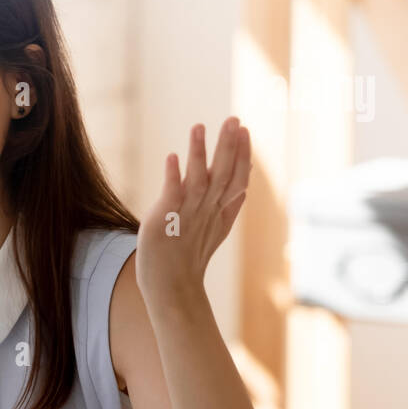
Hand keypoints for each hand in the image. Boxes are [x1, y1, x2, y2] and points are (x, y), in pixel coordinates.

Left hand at [136, 116, 250, 305]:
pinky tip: (172, 157)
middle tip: (233, 119)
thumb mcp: (214, 229)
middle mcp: (206, 211)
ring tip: (199, 127)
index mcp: (219, 212)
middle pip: (222, 175)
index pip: (236, 179)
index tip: (244, 130)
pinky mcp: (163, 221)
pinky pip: (170, 195)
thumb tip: (243, 186)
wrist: (171, 288)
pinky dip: (172, 176)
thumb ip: (227, 206)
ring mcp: (186, 216)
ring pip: (197, 179)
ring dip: (198, 153)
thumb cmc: (189, 258)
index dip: (241, 154)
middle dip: (228, 146)